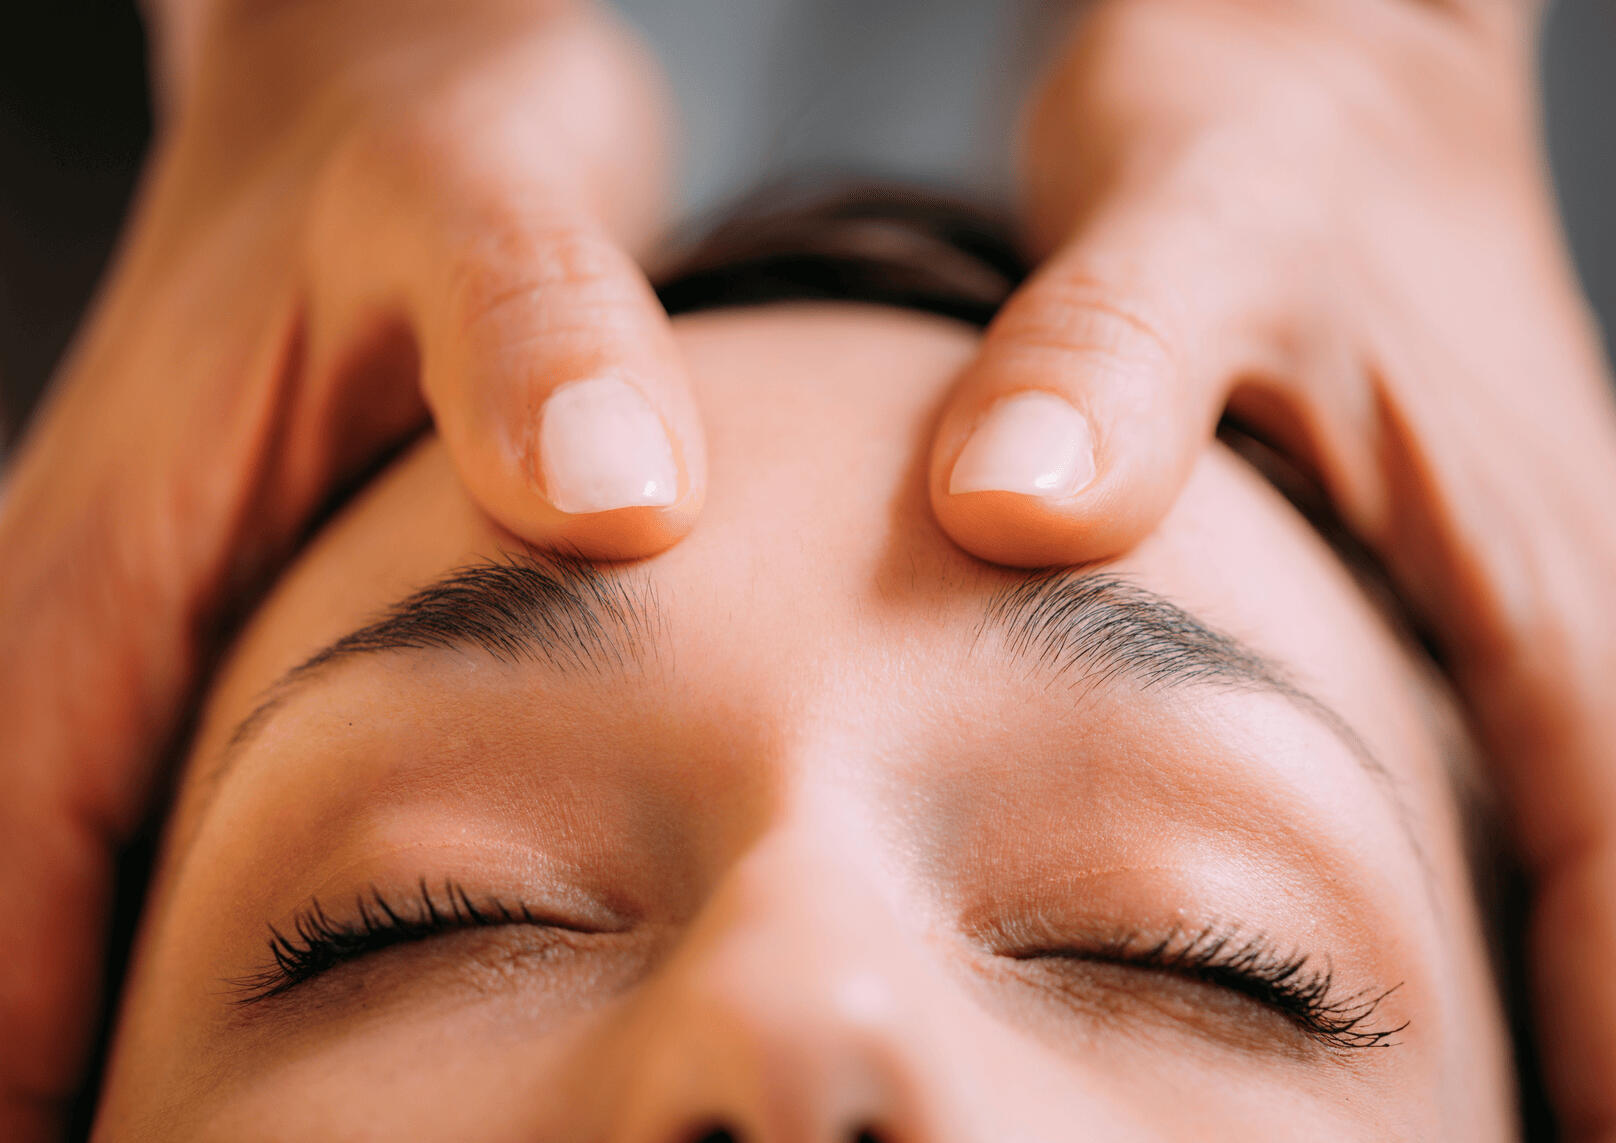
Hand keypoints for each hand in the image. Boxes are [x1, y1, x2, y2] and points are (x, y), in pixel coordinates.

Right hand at [0, 1, 694, 1133]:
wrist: (391, 90)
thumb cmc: (426, 147)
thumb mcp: (479, 199)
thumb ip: (532, 334)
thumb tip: (615, 505)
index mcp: (99, 570)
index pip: (2, 905)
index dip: (46, 1075)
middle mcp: (86, 627)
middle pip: (11, 933)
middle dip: (74, 1084)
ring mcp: (144, 638)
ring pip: (70, 889)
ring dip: (112, 1037)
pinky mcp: (222, 629)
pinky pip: (154, 820)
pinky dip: (184, 939)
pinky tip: (310, 1014)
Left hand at [929, 0, 1615, 1133]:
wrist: (1303, 71)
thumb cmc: (1259, 145)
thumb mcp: (1188, 222)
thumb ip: (1110, 365)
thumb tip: (1013, 512)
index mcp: (1552, 571)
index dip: (1589, 1054)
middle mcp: (1568, 614)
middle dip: (1570, 1055)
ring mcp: (1519, 614)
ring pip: (1574, 858)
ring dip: (1535, 997)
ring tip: (1424, 1115)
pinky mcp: (1447, 599)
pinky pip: (1506, 792)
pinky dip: (1482, 905)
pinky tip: (1370, 971)